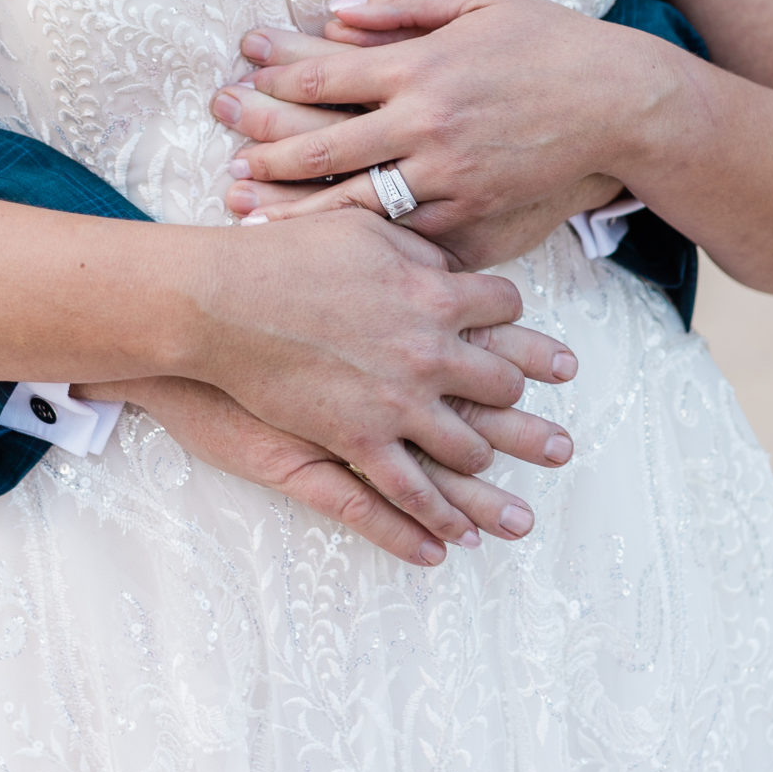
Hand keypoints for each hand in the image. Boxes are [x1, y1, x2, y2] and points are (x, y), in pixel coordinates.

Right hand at [176, 210, 576, 547]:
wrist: (223, 301)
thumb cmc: (284, 254)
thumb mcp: (360, 229)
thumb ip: (412, 248)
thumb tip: (446, 267)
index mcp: (434, 295)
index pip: (503, 308)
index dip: (518, 321)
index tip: (526, 334)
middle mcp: (428, 353)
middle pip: (498, 384)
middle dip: (521, 405)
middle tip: (549, 431)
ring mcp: (396, 403)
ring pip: (465, 448)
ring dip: (487, 470)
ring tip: (505, 492)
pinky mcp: (356, 441)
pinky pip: (407, 493)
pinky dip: (435, 522)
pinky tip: (457, 542)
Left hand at [212, 0, 655, 269]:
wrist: (622, 106)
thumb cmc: (550, 42)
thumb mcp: (480, 0)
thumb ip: (405, 5)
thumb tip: (336, 12)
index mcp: (424, 67)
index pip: (326, 75)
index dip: (273, 77)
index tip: (236, 77)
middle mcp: (429, 127)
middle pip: (324, 145)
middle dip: (264, 148)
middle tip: (221, 154)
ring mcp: (451, 180)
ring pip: (354, 203)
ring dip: (292, 208)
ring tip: (242, 210)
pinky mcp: (475, 220)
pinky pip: (404, 238)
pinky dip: (359, 245)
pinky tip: (321, 249)